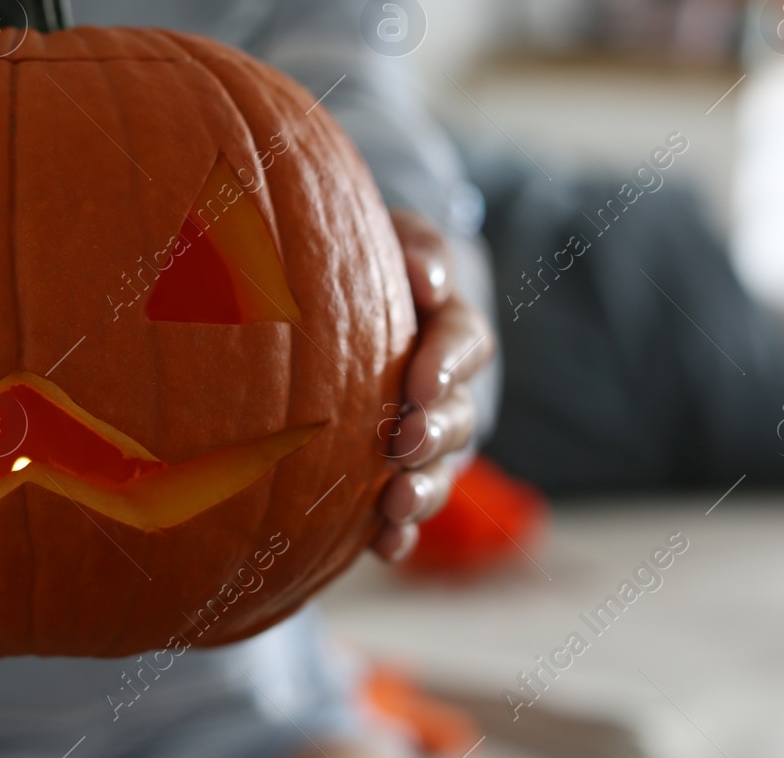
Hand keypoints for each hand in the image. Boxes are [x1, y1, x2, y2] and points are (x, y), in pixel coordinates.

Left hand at [372, 210, 494, 561]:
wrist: (320, 309)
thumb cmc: (353, 263)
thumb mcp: (385, 238)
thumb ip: (413, 249)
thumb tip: (427, 278)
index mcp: (446, 326)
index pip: (463, 341)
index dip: (448, 363)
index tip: (421, 384)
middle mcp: (444, 388)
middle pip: (458, 415)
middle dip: (435, 434)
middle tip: (404, 443)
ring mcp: (423, 438)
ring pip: (440, 469)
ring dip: (424, 490)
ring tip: (396, 504)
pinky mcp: (393, 477)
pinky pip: (406, 512)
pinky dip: (401, 532)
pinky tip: (384, 546)